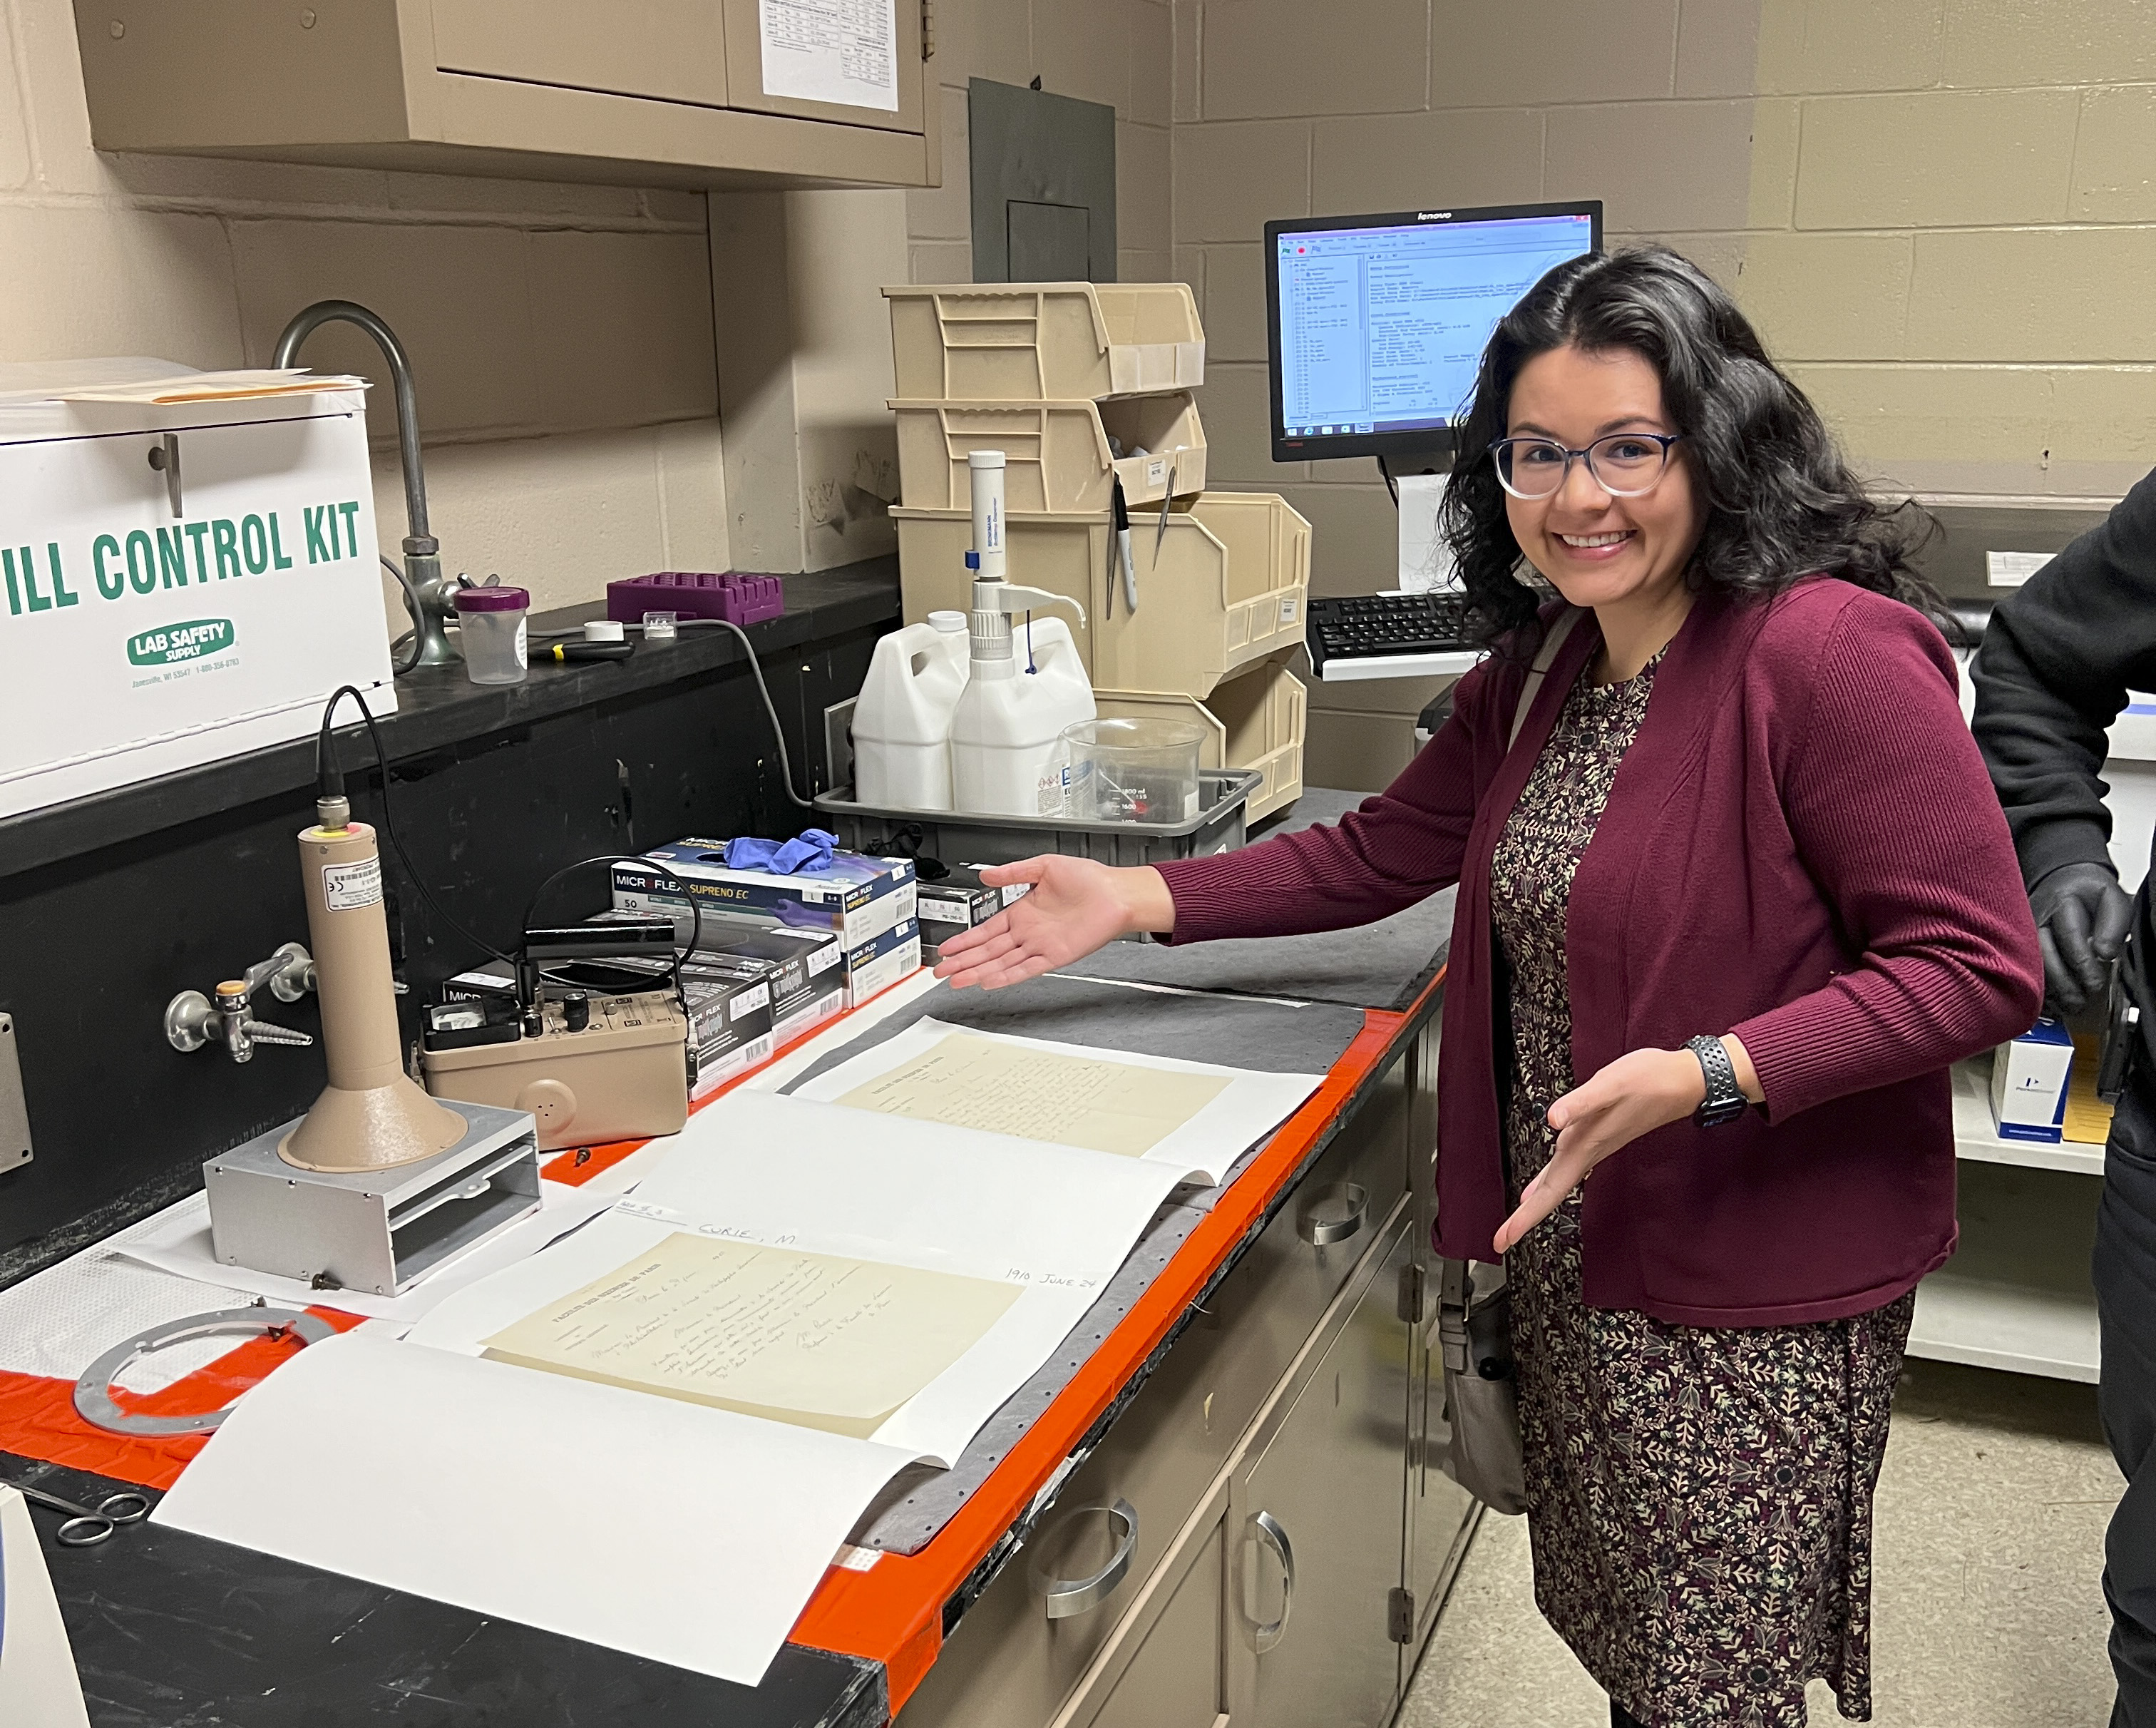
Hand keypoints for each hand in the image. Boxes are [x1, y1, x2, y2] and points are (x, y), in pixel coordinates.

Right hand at [933, 857, 1173, 990]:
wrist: (1116, 892)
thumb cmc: (1088, 878)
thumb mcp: (1043, 866)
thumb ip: (1013, 872)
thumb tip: (986, 875)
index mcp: (1023, 911)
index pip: (985, 930)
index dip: (965, 940)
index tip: (947, 948)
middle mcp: (1028, 931)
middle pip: (987, 951)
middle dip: (963, 961)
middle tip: (941, 972)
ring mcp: (1040, 945)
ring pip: (1001, 963)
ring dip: (977, 972)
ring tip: (956, 981)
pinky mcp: (1055, 955)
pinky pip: (1026, 968)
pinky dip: (1006, 976)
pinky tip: (989, 981)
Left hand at [1491, 1043, 1741, 1254]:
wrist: (1686, 1081)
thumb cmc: (1651, 1080)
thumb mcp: (1612, 1084)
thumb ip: (1581, 1104)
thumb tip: (1552, 1120)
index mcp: (1586, 1144)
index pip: (1551, 1190)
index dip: (1527, 1216)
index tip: (1506, 1240)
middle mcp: (1589, 1150)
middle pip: (1552, 1192)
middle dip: (1525, 1217)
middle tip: (1502, 1241)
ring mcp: (1595, 1144)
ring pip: (1559, 1181)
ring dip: (1537, 1202)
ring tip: (1516, 1220)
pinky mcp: (1599, 1134)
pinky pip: (1569, 1165)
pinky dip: (1551, 1179)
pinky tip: (1542, 1184)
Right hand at [2028, 861, 2133, 1017]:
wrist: (2061, 881)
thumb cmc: (2087, 893)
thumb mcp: (2111, 899)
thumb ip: (2113, 925)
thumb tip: (2104, 954)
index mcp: (2060, 902)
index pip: (2069, 936)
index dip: (2082, 963)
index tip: (2095, 983)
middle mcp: (2034, 916)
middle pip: (2042, 954)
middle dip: (2063, 982)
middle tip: (2081, 1001)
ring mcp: (2021, 931)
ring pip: (2027, 964)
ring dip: (2048, 989)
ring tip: (2068, 1005)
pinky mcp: (2016, 943)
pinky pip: (2021, 968)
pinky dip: (2036, 987)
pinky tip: (2052, 1000)